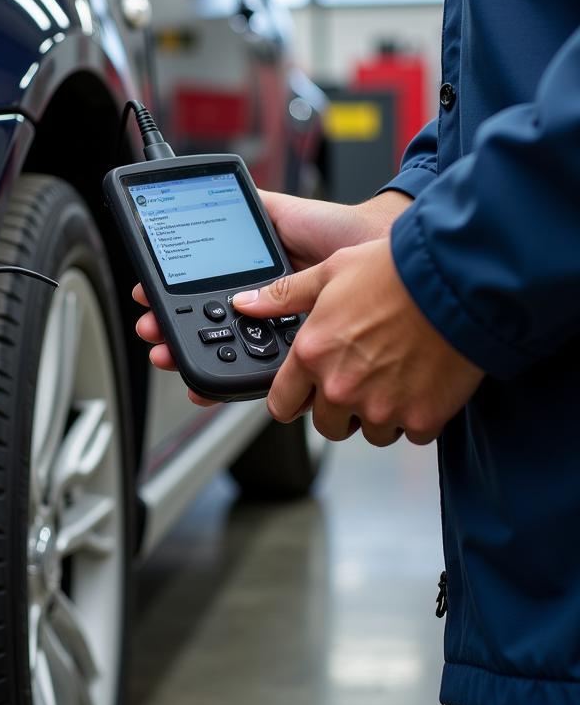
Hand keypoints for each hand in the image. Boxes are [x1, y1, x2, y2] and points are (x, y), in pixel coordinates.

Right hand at [130, 191, 412, 404]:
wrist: (389, 254)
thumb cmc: (344, 232)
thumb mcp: (284, 212)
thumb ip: (251, 208)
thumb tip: (212, 193)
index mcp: (259, 280)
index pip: (209, 296)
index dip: (177, 302)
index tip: (150, 300)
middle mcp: (269, 311)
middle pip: (211, 329)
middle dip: (173, 332)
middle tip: (152, 330)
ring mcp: (285, 335)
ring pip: (233, 355)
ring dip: (197, 360)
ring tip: (172, 356)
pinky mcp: (306, 357)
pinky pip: (270, 375)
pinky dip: (239, 383)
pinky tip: (215, 382)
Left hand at [234, 238, 484, 444]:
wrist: (459, 282)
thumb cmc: (395, 272)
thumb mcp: (329, 273)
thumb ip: (284, 296)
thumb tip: (245, 304)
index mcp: (311, 355)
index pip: (281, 405)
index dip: (292, 399)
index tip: (304, 393)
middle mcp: (341, 388)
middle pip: (327, 424)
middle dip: (338, 407)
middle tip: (360, 376)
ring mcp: (381, 408)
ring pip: (369, 432)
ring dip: (377, 413)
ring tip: (395, 376)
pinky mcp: (421, 419)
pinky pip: (410, 432)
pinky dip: (415, 415)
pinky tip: (422, 383)